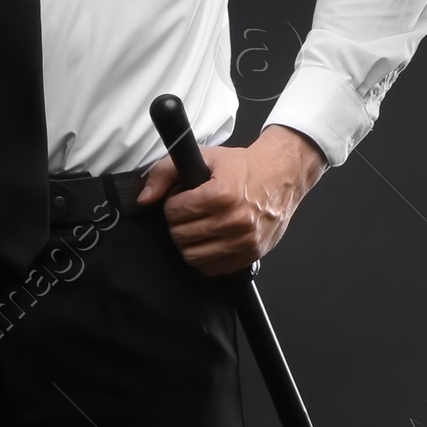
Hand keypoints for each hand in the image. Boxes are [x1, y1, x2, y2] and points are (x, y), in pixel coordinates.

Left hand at [134, 125, 326, 275]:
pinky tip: (209, 241)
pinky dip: (205, 258)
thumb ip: (165, 173)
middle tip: (188, 214)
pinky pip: (213, 269)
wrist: (282, 176)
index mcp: (222, 194)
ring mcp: (244, 241)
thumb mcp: (205, 157)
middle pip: (181, 236)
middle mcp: (235, 220)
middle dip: (178, 224)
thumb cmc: (244, 168)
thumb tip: (144, 199)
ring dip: (188, 243)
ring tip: (197, 228)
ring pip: (193, 256)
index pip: (174, 212)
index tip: (181, 200)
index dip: (172, 205)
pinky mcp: (251, 254)